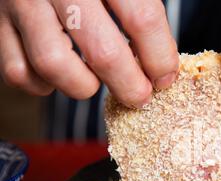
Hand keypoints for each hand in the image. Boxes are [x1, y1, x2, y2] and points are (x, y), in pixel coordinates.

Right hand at [0, 0, 178, 106]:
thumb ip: (142, 12)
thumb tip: (163, 67)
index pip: (142, 19)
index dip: (159, 58)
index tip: (165, 78)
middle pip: (103, 52)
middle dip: (129, 86)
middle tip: (139, 96)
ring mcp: (23, 3)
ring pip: (55, 66)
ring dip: (84, 86)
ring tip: (96, 81)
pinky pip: (20, 71)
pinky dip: (43, 85)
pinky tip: (62, 74)